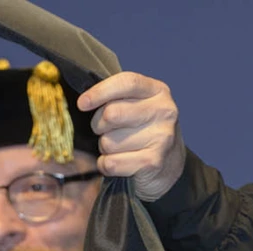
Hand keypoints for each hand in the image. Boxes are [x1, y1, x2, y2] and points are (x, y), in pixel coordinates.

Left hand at [77, 72, 185, 201]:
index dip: (100, 91)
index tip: (82, 103)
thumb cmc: (144, 131)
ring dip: (105, 148)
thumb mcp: (139, 105)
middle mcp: (164, 111)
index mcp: (158, 91)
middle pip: (112, 113)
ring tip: (119, 148)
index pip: (127, 82)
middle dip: (99, 125)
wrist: (170, 165)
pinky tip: (119, 162)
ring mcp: (161, 138)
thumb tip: (84, 101)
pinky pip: (111, 163)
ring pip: (108, 141)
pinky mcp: (152, 162)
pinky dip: (106, 165)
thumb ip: (118, 97)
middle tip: (105, 131)